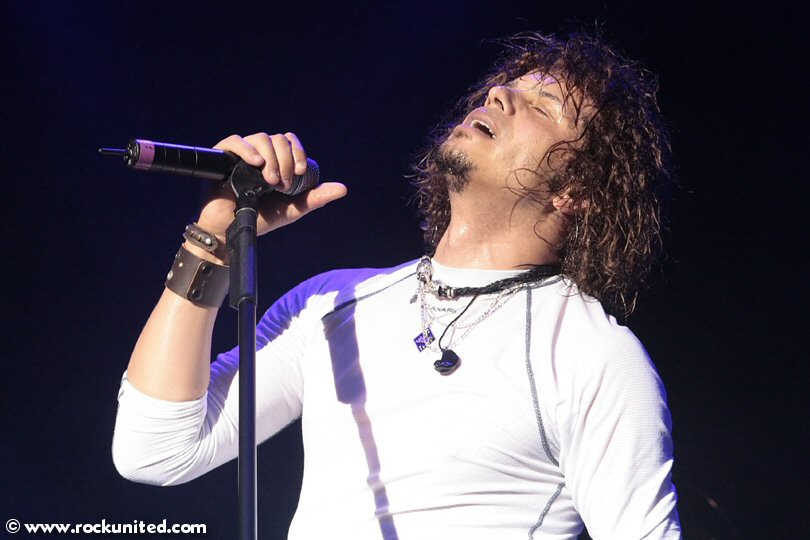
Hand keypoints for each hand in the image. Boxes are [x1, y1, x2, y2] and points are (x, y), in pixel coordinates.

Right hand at [196, 132, 346, 242]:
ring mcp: (241, 155)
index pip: (290, 142)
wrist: (230, 232)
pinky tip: (256, 162)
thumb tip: (342, 188)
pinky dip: (247, 148)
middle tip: (283, 184)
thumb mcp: (293, 208)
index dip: (298, 152)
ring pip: (261, 138)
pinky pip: (234, 141)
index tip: (299, 172)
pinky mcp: (222, 158)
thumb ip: (315, 198)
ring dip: (272, 158)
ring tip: (270, 181)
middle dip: (286, 160)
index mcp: (277, 161)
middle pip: (278, 139)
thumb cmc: (261, 219)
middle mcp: (260, 154)